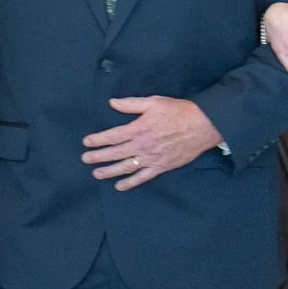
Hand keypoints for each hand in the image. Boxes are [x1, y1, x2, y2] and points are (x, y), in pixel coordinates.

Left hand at [82, 97, 221, 190]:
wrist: (202, 126)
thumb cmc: (178, 111)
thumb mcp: (154, 102)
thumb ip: (131, 104)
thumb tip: (112, 102)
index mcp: (139, 128)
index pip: (112, 136)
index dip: (98, 140)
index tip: (86, 142)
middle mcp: (142, 145)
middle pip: (115, 153)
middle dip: (98, 157)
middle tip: (85, 159)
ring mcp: (151, 158)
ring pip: (125, 167)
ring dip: (109, 171)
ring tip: (96, 173)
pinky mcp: (161, 167)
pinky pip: (142, 177)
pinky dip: (130, 183)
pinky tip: (119, 186)